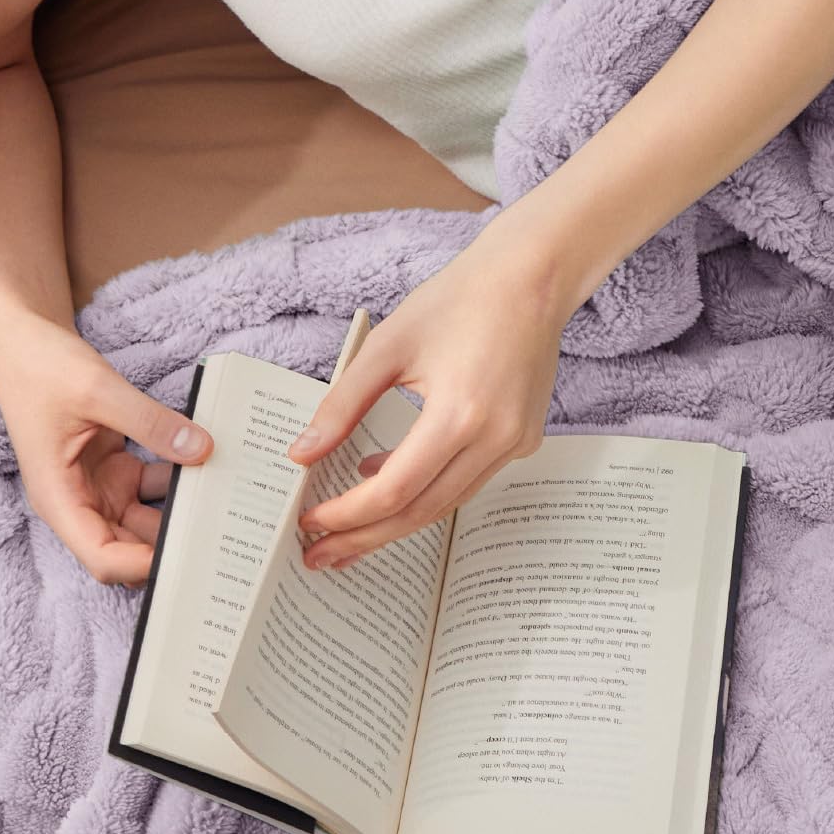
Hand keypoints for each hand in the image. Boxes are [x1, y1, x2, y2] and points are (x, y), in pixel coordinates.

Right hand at [0, 309, 211, 586]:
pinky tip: (215, 471)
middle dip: (171, 546)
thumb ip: (150, 422)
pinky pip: (154, 488)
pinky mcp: (115, 469)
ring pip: (148, 520)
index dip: (144, 566)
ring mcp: (99, 487)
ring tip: (228, 506)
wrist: (23, 341)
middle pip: (129, 547)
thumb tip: (201, 449)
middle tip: (223, 538)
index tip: (188, 554)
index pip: (102, 557)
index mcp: (59, 497)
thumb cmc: (41, 367)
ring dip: (183, 514)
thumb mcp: (98, 390)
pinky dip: (181, 482)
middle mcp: (79, 501)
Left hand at [285, 227, 578, 570]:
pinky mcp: (524, 439)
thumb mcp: (385, 347)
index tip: (310, 522)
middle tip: (321, 554)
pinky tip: (388, 478)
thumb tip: (302, 454)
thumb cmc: (458, 300)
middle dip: (366, 536)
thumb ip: (341, 406)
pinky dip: (427, 489)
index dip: (347, 514)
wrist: (530, 279)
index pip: (395, 489)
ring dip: (395, 519)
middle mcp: (495, 438)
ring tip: (346, 528)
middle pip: (422, 511)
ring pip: (447, 503)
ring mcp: (516, 442)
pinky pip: (469, 480)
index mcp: (459, 414)